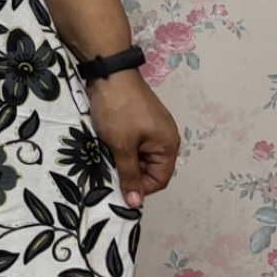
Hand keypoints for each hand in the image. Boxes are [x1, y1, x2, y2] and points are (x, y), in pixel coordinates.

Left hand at [85, 70, 179, 209]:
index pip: (159, 180)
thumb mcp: (122, 146)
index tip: (119, 185)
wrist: (109, 73)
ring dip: (123, 159)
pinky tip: (108, 143)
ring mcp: (153, 128)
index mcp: (168, 145)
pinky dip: (121, 146)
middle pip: (150, 169)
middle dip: (130, 172)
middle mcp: (165, 138)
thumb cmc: (119, 110)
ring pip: (139, 156)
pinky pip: (134, 143)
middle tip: (110, 168)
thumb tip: (136, 203)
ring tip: (107, 153)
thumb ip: (129, 175)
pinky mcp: (140, 121)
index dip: (140, 187)